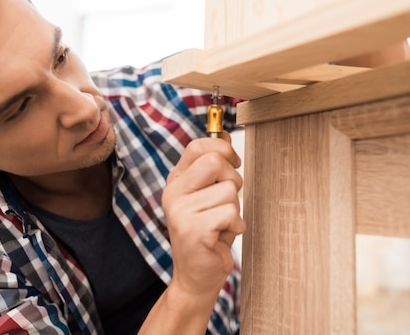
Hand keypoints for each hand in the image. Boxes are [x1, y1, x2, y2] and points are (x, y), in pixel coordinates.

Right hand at [163, 132, 243, 297]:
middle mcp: (174, 193)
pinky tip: (222, 237)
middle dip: (232, 179)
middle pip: (215, 161)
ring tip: (221, 224)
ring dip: (234, 209)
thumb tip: (222, 133)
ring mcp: (181, 211)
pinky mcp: (194, 230)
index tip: (232, 163)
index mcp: (176, 181)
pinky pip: (231, 213)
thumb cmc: (207, 233)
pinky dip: (236, 226)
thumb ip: (211, 166)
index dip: (222, 148)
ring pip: (229, 190)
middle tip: (226, 200)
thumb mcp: (207, 194)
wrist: (196, 276)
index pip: (198, 146)